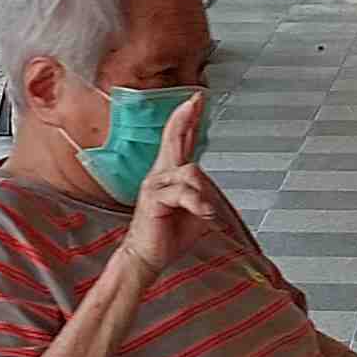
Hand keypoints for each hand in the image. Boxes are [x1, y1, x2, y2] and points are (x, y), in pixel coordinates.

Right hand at [118, 95, 223, 275]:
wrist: (147, 256)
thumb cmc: (166, 234)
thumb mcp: (194, 211)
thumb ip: (203, 194)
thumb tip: (209, 188)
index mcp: (170, 175)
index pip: (179, 140)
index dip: (187, 119)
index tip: (196, 100)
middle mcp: (160, 175)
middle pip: (173, 138)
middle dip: (185, 117)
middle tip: (196, 100)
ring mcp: (155, 184)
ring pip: (191, 172)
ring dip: (203, 194)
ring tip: (206, 212)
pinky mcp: (154, 198)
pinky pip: (183, 193)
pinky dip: (198, 204)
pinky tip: (204, 214)